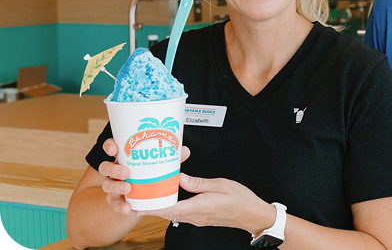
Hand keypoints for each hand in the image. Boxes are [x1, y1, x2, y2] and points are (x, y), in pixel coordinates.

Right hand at [98, 138, 190, 215]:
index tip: (114, 149)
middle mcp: (116, 170)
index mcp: (124, 157)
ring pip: (107, 185)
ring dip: (116, 187)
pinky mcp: (117, 199)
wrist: (148, 194)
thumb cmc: (151, 172)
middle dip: (113, 169)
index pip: (111, 147)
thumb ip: (171, 157)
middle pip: (105, 167)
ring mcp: (114, 185)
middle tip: (126, 172)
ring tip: (129, 189)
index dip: (109, 146)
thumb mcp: (161, 163)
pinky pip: (114, 203)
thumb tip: (184, 151)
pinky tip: (129, 208)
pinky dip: (120, 206)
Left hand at [137, 174, 274, 233]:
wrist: (252, 214)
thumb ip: (199, 183)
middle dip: (150, 206)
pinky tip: (167, 198)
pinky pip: (180, 213)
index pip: (170, 209)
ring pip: (172, 214)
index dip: (151, 207)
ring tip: (147, 196)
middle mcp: (195, 216)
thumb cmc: (241, 199)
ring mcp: (197, 219)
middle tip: (134, 197)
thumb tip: (180, 178)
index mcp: (199, 207)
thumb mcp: (221, 184)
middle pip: (166, 213)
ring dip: (159, 207)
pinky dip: (170, 207)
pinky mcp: (199, 218)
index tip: (136, 204)